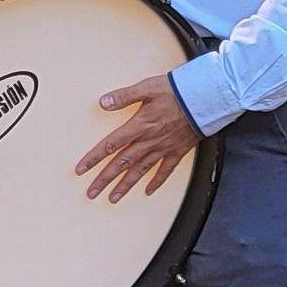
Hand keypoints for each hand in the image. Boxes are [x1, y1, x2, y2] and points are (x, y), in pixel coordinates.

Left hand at [75, 72, 201, 203]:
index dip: (94, 158)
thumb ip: (124, 96)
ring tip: (112, 198)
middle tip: (91, 193)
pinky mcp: (177, 151)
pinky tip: (148, 192)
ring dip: (125, 186)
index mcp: (138, 126)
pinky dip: (156, 182)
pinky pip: (165, 171)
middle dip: (105, 179)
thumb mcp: (147, 88)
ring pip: (140, 171)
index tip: (80, 170)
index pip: (110, 145)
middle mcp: (148, 142)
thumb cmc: (176, 91)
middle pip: (122, 164)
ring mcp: (163, 149)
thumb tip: (103, 102)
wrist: (205, 99)